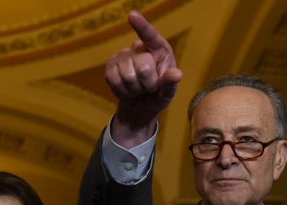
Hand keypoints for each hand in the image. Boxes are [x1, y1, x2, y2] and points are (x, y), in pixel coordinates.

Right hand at [106, 11, 182, 145]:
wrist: (140, 107)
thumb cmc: (158, 96)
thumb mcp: (168, 92)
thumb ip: (171, 83)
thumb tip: (176, 74)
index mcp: (159, 49)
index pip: (150, 36)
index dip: (141, 26)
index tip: (132, 15)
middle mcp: (140, 48)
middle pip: (142, 66)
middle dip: (146, 84)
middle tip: (148, 88)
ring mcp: (123, 55)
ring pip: (126, 75)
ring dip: (133, 89)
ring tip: (137, 89)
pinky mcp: (110, 65)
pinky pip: (113, 79)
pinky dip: (121, 90)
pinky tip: (127, 90)